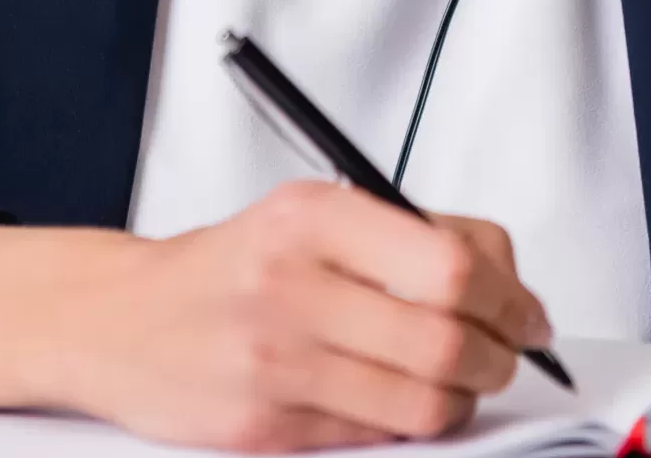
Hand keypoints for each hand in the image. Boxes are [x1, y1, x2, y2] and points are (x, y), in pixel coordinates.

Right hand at [0, 182, 551, 451]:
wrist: (123, 320)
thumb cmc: (233, 266)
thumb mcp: (312, 216)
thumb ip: (406, 235)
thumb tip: (508, 277)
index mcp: (313, 215)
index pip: (449, 262)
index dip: (510, 296)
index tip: (528, 312)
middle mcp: (291, 282)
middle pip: (446, 338)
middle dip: (499, 356)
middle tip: (507, 353)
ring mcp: (275, 361)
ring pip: (421, 402)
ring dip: (460, 400)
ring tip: (455, 381)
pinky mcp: (262, 429)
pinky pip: (375, 439)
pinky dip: (404, 424)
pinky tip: (394, 400)